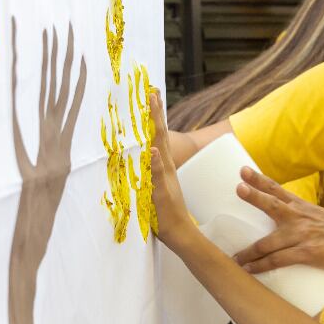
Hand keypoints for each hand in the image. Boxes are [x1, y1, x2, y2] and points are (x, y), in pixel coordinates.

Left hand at [149, 89, 197, 246]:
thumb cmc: (165, 212)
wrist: (180, 232)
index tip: (150, 94)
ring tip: (151, 106)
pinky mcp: (162, 192)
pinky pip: (158, 174)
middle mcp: (165, 167)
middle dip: (155, 113)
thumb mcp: (155, 187)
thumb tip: (143, 155)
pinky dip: (156, 161)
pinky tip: (152, 149)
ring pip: (159, 147)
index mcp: (163, 165)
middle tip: (150, 91)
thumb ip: (150, 172)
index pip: (158, 136)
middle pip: (160, 135)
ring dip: (155, 127)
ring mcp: (164, 178)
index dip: (154, 115)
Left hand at [231, 167, 323, 273]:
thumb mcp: (318, 215)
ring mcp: (301, 235)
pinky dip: (261, 265)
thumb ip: (299, 217)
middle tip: (238, 188)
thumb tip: (278, 224)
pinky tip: (249, 269)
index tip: (242, 170)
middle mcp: (299, 217)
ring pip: (268, 242)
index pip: (276, 189)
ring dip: (249, 251)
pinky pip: (277, 260)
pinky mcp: (305, 253)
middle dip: (254, 196)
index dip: (259, 179)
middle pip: (271, 205)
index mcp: (301, 207)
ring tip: (235, 257)